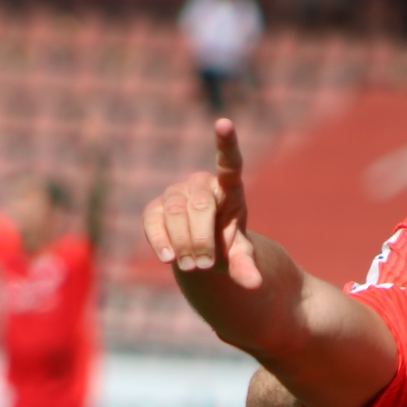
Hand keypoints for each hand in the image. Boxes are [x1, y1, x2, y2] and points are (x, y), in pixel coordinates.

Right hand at [143, 118, 258, 287]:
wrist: (201, 254)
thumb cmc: (226, 248)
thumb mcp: (240, 257)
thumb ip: (246, 266)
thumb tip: (254, 283)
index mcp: (229, 188)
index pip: (230, 163)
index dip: (226, 143)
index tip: (223, 122)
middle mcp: (201, 184)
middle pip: (200, 206)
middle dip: (201, 239)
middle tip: (205, 266)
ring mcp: (176, 194)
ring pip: (175, 213)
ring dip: (182, 243)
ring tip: (192, 267)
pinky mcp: (154, 208)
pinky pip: (152, 220)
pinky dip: (159, 240)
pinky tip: (167, 259)